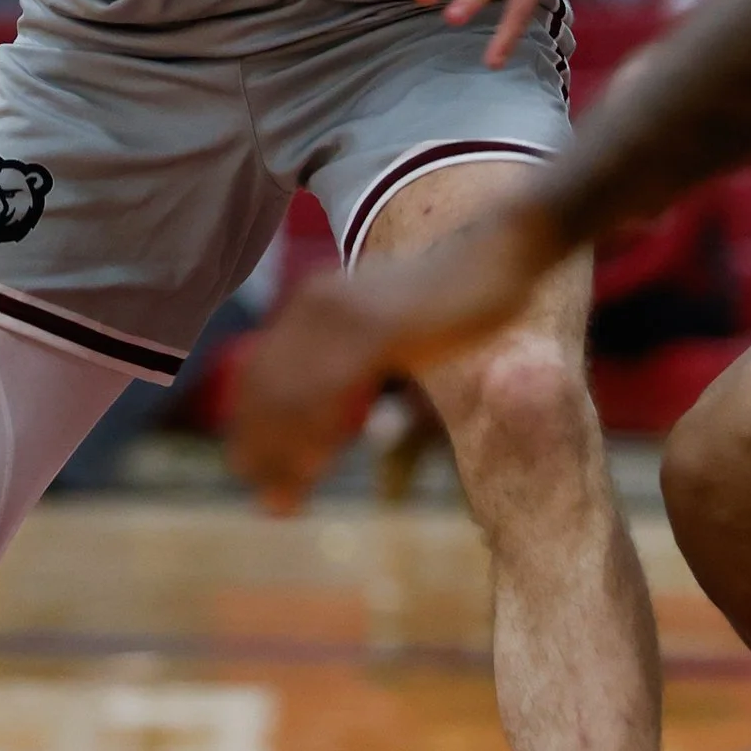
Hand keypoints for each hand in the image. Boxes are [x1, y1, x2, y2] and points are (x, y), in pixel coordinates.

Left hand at [229, 201, 558, 511]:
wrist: (500, 251)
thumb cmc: (458, 298)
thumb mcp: (394, 331)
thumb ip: (360, 363)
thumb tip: (342, 409)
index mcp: (317, 302)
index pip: (264, 370)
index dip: (252, 424)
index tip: (250, 470)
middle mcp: (318, 303)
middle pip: (269, 387)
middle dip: (261, 447)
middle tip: (265, 499)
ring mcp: (344, 313)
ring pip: (294, 395)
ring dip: (283, 452)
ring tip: (282, 498)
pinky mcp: (377, 326)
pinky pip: (332, 390)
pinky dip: (317, 435)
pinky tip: (314, 469)